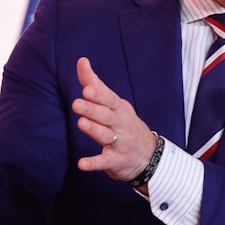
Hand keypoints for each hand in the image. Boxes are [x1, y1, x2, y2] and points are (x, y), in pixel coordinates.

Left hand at [72, 57, 156, 181]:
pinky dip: (94, 163)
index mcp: (119, 108)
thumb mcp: (113, 103)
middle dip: (92, 109)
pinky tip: (82, 163)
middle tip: (77, 104)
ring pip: (106, 136)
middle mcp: (120, 124)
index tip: (87, 89)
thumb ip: (95, 83)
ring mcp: (120, 143)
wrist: (148, 154)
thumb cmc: (123, 122)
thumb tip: (81, 60)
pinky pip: (104, 161)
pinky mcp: (115, 161)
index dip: (98, 95)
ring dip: (94, 130)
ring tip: (81, 124)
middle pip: (106, 116)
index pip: (109, 99)